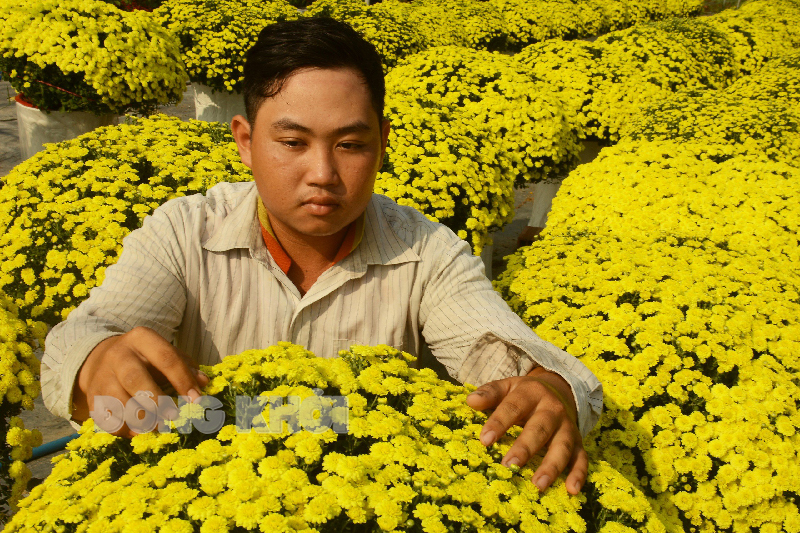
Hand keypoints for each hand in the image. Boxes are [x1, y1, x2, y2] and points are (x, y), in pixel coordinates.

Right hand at [71, 326, 208, 437]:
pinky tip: (138, 431)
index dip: (182, 380)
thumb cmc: (144, 359)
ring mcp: (102, 376)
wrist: (100, 359)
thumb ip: (185, 366)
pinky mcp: (92, 396)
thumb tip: (203, 383)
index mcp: (142, 339)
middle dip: (156, 401)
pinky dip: (124, 429)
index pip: (165, 358)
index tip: (196, 399)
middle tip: (173, 417)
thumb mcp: (164, 353)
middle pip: (135, 379)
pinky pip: (105, 418)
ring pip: (118, 401)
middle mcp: (118, 355)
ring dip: (140, 419)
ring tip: (157, 427)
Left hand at [465, 368, 586, 494]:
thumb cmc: (524, 394)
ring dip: (551, 466)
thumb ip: (489, 393)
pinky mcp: (578, 442)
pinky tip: (572, 490)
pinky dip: (579, 474)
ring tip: (537, 485)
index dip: (499, 422)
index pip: (513, 407)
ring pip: (562, 446)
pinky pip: (581, 458)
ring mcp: (567, 426)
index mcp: (532, 393)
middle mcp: (552, 409)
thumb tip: (470, 401)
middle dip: (525, 448)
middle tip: (509, 466)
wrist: (558, 389)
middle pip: (539, 428)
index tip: (485, 440)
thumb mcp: (507, 387)